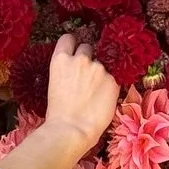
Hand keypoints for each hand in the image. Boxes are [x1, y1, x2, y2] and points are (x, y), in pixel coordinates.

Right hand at [43, 34, 119, 155]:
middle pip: (87, 48)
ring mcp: (98, 68)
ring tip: (94, 94)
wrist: (72, 129)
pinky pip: (112, 79)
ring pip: (102, 66)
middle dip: (88, 58)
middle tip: (87, 76)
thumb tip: (76, 72)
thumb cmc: (58, 113)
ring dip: (100, 75)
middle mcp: (80, 59)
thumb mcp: (55, 84)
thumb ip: (67, 71)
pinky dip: (109, 87)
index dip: (73, 45)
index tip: (75, 51)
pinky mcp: (113, 80)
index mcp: (61, 60)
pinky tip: (102, 100)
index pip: (68, 39)